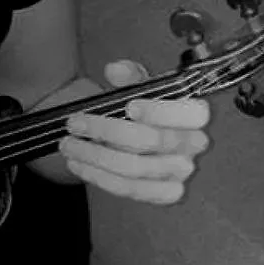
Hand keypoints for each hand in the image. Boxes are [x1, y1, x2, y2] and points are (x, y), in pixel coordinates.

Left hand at [55, 59, 209, 203]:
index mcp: (194, 114)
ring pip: (135, 168)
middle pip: (153, 140)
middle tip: (74, 123)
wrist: (130, 138)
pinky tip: (78, 165)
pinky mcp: (166, 194)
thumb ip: (128, 75)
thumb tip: (116, 70)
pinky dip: (99, 177)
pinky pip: (130, 189)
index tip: (129, 107)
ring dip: (95, 156)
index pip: (193, 114)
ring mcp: (181, 172)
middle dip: (107, 130)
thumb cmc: (137, 109)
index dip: (161, 112)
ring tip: (68, 145)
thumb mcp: (136, 86)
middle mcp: (194, 144)